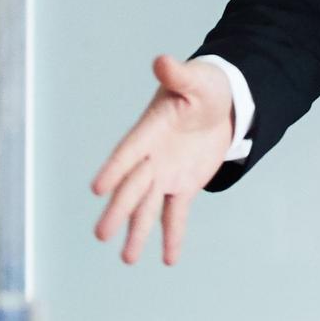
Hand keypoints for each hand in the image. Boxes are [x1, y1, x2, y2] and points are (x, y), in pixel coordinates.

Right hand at [90, 52, 235, 265]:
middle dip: (118, 210)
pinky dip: (172, 237)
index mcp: (149, 131)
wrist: (221, 104)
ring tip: (128, 259)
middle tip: (101, 234)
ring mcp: (165, 175)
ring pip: (147, 208)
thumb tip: (162, 61)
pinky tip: (168, 259)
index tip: (97, 189)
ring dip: (137, 232)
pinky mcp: (183, 187)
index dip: (114, 169)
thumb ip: (177, 75)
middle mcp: (151, 158)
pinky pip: (175, 215)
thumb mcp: (195, 80)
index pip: (128, 152)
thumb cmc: (203, 87)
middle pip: (132, 187)